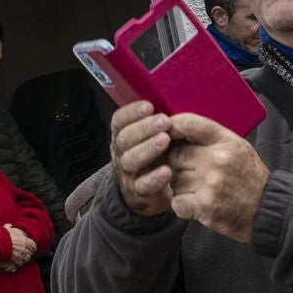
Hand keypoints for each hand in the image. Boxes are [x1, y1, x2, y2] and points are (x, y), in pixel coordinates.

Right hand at [4, 227, 37, 268]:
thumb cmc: (2, 237)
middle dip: (29, 253)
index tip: (32, 248)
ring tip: (22, 259)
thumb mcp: (6, 230)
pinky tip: (18, 263)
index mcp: (24, 240)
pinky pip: (21, 263)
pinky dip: (20, 263)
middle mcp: (24, 248)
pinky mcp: (16, 260)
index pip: (33, 244)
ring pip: (27, 258)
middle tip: (27, 254)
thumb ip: (8, 227)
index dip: (33, 247)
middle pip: (30, 252)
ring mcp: (21, 254)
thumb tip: (9, 225)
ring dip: (25, 259)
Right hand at [110, 101, 174, 215]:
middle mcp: (121, 153)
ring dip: (147, 149)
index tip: (149, 106)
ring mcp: (128, 174)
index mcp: (123, 136)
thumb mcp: (150, 138)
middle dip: (144, 128)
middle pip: (125, 139)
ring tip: (165, 140)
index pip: (119, 121)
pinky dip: (154, 178)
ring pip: (130, 160)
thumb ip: (156, 122)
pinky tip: (167, 170)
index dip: (132, 112)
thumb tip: (173, 99)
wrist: (147, 194)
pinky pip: (143, 185)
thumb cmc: (154, 157)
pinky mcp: (138, 192)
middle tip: (164, 121)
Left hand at [163, 114, 270, 243]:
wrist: (266, 209)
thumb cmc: (249, 177)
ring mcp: (210, 184)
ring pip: (174, 179)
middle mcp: (217, 160)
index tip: (168, 132)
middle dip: (177, 162)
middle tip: (189, 170)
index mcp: (226, 142)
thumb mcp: (238, 147)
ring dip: (180, 185)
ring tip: (198, 188)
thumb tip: (178, 129)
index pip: (190, 124)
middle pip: (176, 154)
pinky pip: (176, 201)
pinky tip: (196, 203)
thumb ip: (210, 137)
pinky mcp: (204, 206)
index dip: (174, 126)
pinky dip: (182, 204)